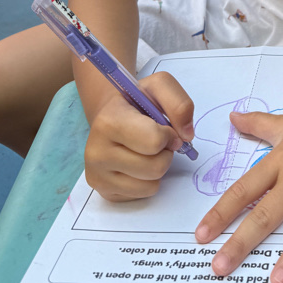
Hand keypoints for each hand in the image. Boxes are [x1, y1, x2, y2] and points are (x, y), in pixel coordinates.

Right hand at [84, 72, 194, 200]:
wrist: (111, 116)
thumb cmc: (137, 103)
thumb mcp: (159, 87)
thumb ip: (179, 104)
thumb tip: (186, 136)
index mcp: (108, 122)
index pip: (154, 141)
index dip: (168, 135)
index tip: (165, 127)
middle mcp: (96, 152)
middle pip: (156, 167)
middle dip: (165, 153)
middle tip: (157, 141)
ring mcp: (97, 176)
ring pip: (151, 185)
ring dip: (159, 168)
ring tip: (147, 152)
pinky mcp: (104, 192)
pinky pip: (143, 194)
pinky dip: (149, 181)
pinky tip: (138, 165)